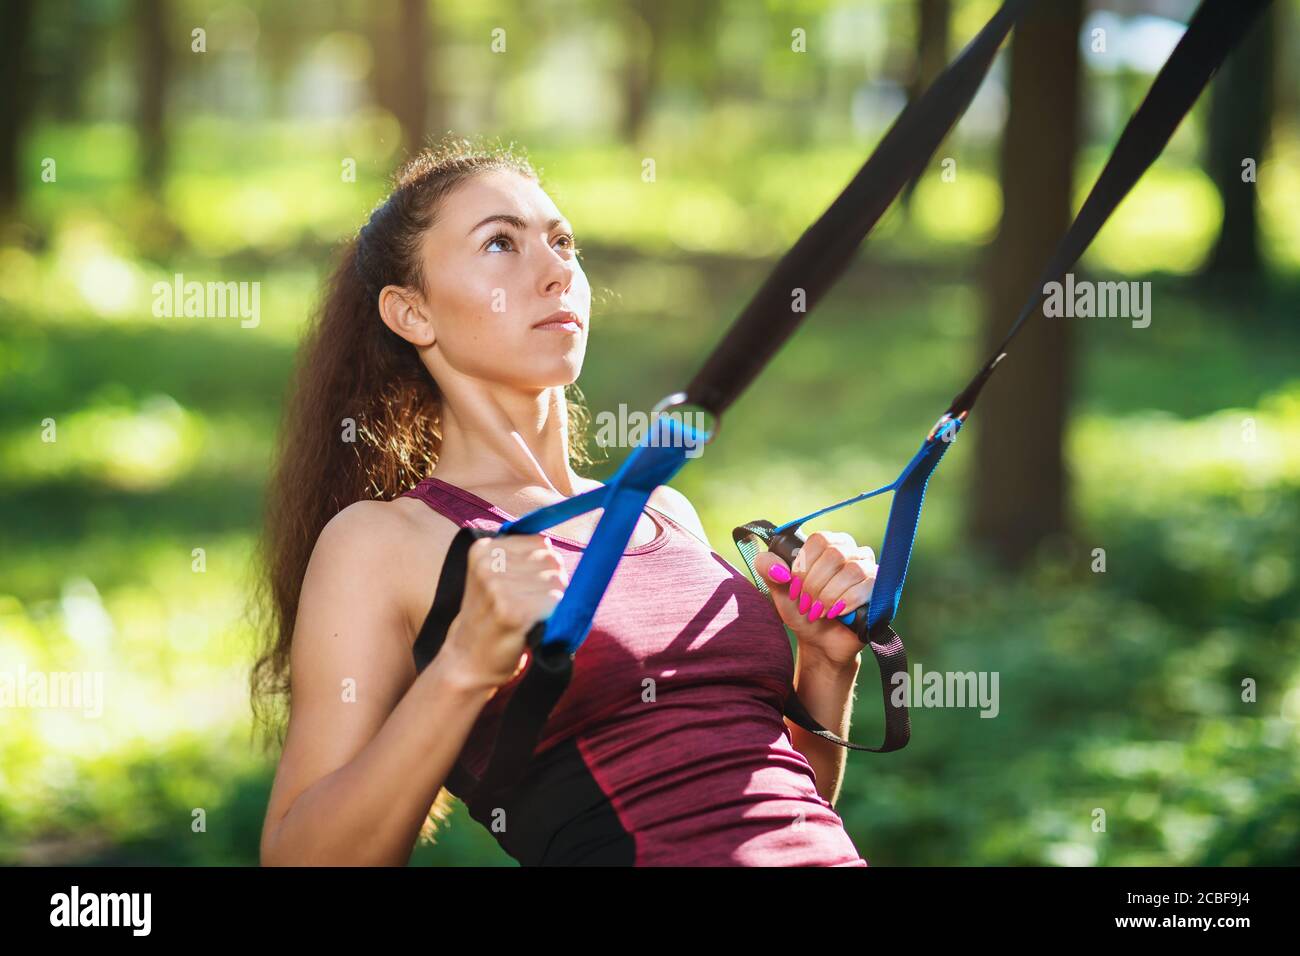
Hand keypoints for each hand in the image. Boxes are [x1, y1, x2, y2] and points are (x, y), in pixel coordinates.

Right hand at [443, 535, 568, 691]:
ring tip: (527, 617)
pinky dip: (552, 617)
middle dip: (551, 584)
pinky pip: (556, 603)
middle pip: (552, 561)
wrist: (467, 662)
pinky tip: (531, 627)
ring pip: (558, 582)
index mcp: (484, 548)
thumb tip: (555, 549)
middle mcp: (488, 563)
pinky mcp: (511, 611)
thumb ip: (522, 555)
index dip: (543, 568)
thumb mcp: (493, 576)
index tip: (524, 588)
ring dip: (552, 603)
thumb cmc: (489, 618)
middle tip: (527, 606)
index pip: (541, 543)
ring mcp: (497, 586)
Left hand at [753, 530, 875, 667]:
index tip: (794, 587)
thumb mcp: (778, 589)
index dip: (804, 565)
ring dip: (830, 595)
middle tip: (807, 604)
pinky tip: (836, 613)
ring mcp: (868, 568)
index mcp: (827, 544)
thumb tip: (777, 567)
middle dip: (815, 584)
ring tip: (820, 611)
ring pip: (852, 570)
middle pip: (835, 553)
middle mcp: (851, 550)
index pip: (819, 539)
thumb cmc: (801, 610)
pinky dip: (847, 601)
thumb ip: (768, 569)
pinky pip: (868, 586)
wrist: (819, 642)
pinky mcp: (880, 589)